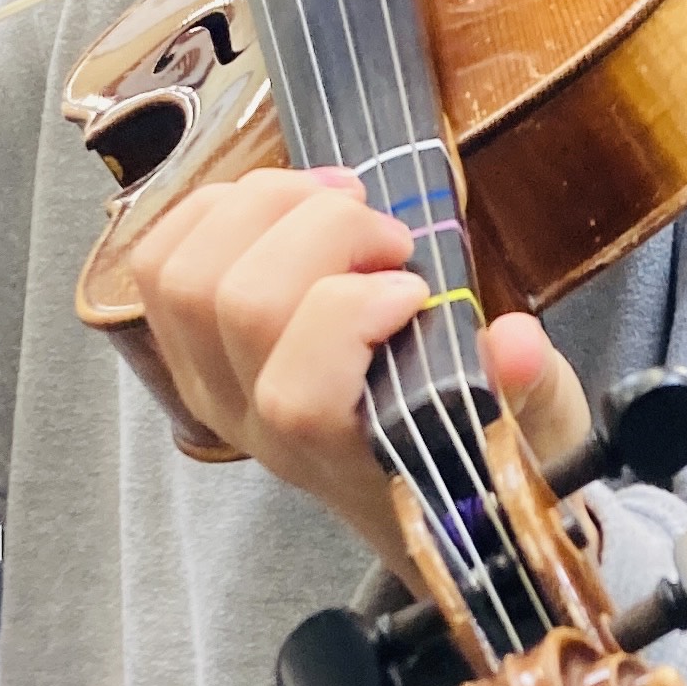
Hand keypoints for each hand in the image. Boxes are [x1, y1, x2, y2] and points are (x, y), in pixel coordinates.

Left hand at [130, 166, 590, 579]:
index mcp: (341, 457)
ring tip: (341, 199)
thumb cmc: (471, 443)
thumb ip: (524, 389)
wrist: (422, 486)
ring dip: (265, 208)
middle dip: (321, 235)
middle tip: (391, 234)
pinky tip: (286, 203)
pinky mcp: (189, 344)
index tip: (417, 291)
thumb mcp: (528, 425)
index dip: (349, 318)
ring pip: (187, 276)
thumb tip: (518, 343)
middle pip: (238, 306)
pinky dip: (214, 209)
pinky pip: (159, 263)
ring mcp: (209, 384)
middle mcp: (257, 427)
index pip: (299, 395)